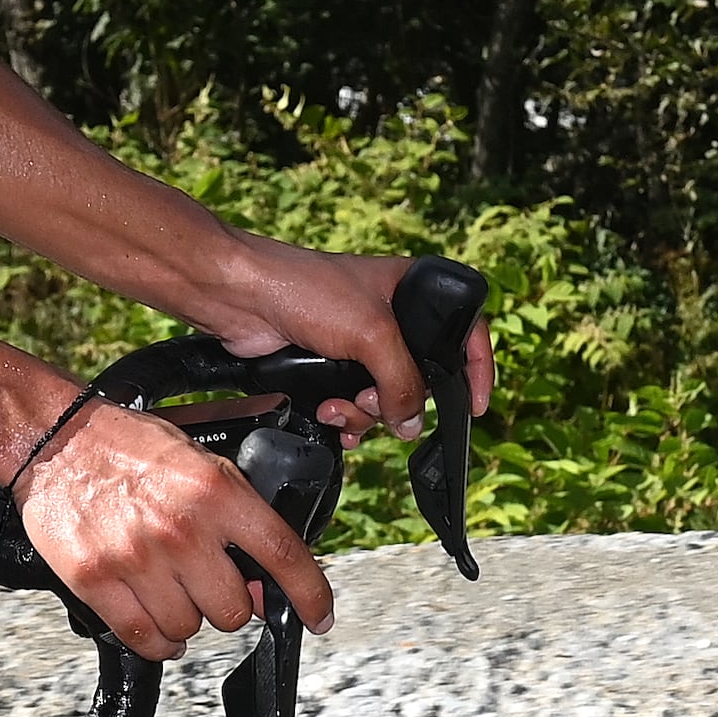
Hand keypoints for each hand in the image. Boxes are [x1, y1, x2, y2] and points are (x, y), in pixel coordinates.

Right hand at [14, 401, 335, 654]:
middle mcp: (182, 530)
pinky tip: (153, 623)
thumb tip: (259, 583)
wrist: (57, 441)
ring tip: (170, 594)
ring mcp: (138, 559)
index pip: (283, 555)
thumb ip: (236, 517)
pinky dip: (155, 641)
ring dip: (186, 621)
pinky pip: (143, 638)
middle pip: (233, 610)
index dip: (309, 595)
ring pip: (189, 629)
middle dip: (227, 605)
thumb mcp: (201, 463)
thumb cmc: (128, 448)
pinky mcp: (97, 581)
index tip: (317, 616)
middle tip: (207, 586)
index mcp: (217, 493)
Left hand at [192, 246, 498, 441]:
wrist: (241, 297)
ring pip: (384, 399)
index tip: (475, 406)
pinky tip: (329, 418)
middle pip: (420, 378)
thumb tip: (413, 425)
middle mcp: (390, 317)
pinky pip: (352, 405)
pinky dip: (344, 418)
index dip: (476, 369)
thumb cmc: (307, 290)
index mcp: (412, 290)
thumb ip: (403, 382)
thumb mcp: (371, 334)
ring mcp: (358, 344)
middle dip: (397, 401)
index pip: (464, 331)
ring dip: (362, 414)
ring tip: (337, 407)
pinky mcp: (329, 366)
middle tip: (373, 401)